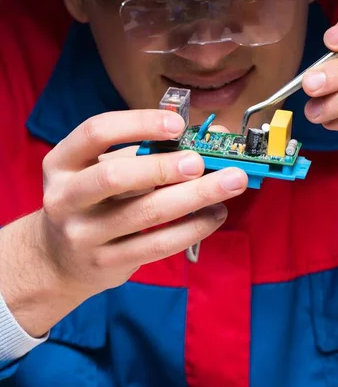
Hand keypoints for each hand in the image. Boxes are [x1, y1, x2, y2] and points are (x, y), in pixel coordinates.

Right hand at [1, 110, 246, 335]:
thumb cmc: (92, 201)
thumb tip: (205, 136)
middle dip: (164, 167)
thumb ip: (142, 152)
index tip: (178, 125)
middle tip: (201, 162)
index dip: (139, 124)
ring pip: (145, 214)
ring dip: (195, 196)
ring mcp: (83, 234)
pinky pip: (157, 245)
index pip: (96, 132)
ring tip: (230, 184)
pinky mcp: (107, 263)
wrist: (58, 260)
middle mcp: (65, 197)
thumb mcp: (101, 169)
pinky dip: (193, 227)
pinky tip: (216, 213)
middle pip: (116, 177)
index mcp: (62, 162)